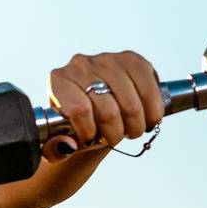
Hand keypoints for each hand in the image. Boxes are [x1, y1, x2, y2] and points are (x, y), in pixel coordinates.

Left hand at [42, 50, 165, 162]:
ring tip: (130, 131)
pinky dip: (152, 113)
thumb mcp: (57, 137)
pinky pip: (149, 91)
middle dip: (114, 134)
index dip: (89, 132)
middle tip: (113, 139)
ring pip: (131, 104)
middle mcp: (80, 65)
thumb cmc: (73, 121)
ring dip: (134, 126)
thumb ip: (54, 148)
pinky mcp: (132, 60)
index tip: (90, 140)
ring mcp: (108, 60)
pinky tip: (147, 120)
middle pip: (107, 110)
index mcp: (58, 81)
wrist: (92, 102)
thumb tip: (68, 146)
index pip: (79, 109)